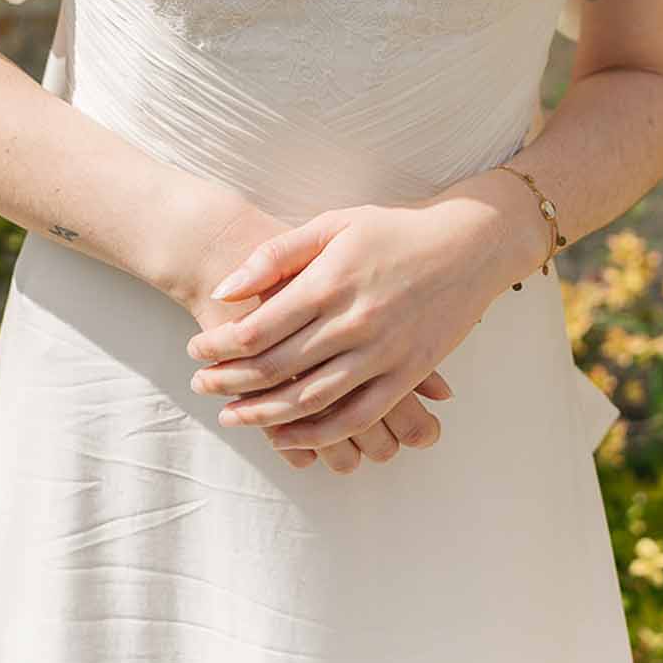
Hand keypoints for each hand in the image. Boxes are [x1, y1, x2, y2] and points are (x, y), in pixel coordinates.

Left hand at [185, 198, 499, 454]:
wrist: (468, 245)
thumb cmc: (392, 230)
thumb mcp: (332, 225)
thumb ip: (277, 256)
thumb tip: (226, 289)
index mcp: (329, 282)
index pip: (257, 329)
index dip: (218, 345)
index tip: (195, 349)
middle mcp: (353, 322)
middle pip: (276, 368)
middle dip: (229, 382)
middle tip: (200, 386)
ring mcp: (383, 353)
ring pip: (311, 400)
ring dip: (265, 415)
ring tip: (232, 417)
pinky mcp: (408, 375)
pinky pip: (357, 417)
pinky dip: (319, 434)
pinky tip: (290, 437)